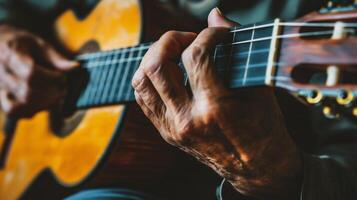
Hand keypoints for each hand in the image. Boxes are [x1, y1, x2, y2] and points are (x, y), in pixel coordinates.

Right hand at [0, 25, 76, 117]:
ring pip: (21, 105)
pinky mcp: (1, 98)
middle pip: (27, 93)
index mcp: (10, 54)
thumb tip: (76, 68)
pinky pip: (14, 112)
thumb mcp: (39, 44)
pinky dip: (31, 111)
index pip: (31, 74)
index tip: (62, 78)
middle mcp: (1, 73)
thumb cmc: (22, 43)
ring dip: (44, 104)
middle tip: (63, 89)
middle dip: (51, 94)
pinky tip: (42, 102)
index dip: (52, 79)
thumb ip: (56, 58)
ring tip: (55, 96)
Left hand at [133, 8, 301, 198]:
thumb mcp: (258, 87)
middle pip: (157, 66)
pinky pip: (144, 98)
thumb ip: (235, 48)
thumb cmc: (263, 127)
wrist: (256, 167)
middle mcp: (187, 120)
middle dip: (169, 40)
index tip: (217, 34)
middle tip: (187, 39)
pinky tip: (167, 72)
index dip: (206, 35)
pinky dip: (150, 78)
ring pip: (142, 81)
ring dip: (154, 57)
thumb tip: (216, 16)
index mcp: (215, 108)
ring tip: (173, 53)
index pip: (195, 57)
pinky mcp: (166, 133)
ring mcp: (173, 128)